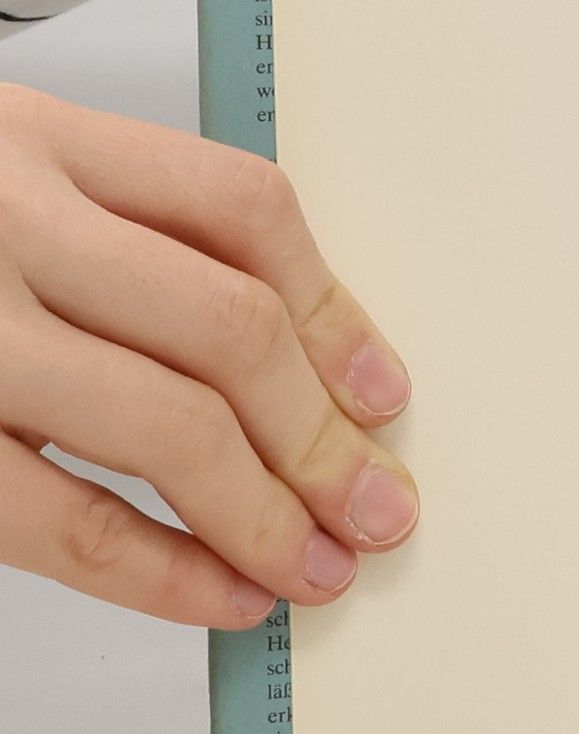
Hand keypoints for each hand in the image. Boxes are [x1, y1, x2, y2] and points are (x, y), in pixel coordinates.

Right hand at [0, 87, 417, 629]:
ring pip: (163, 423)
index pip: (243, 211)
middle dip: (324, 438)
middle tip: (380, 510)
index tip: (386, 395)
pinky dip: (159, 569)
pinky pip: (57, 517)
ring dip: (265, 514)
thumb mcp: (5, 173)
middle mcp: (1, 219)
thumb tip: (309, 366)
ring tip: (318, 567)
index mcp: (42, 139)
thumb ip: (125, 234)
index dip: (338, 313)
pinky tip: (219, 595)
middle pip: (226, 327)